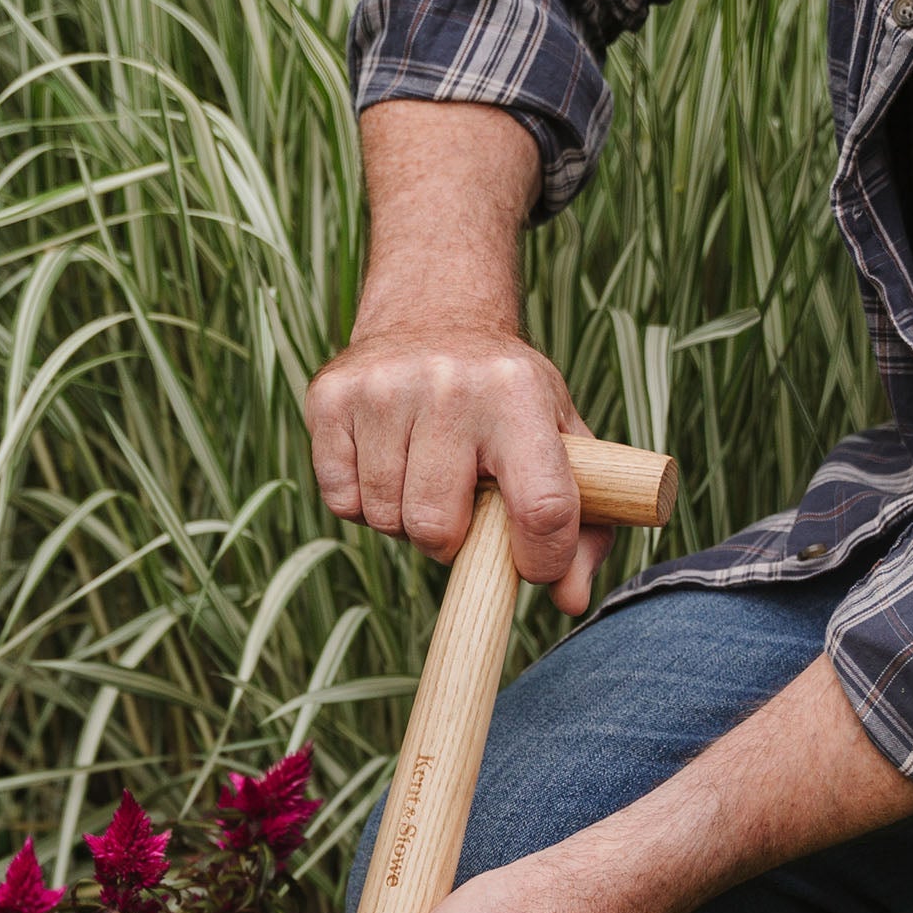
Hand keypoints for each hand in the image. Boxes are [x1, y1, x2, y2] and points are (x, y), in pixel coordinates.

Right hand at [307, 98, 611, 613]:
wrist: (434, 313)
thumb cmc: (506, 397)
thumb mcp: (560, 440)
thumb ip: (582, 523)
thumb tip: (571, 599)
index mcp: (518, 393)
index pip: (542, 507)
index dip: (541, 560)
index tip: (532, 566)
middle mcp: (450, 385)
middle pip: (437, 530)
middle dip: (449, 540)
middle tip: (460, 505)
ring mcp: (382, 389)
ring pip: (386, 520)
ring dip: (404, 520)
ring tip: (422, 475)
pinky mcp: (330, 399)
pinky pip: (341, 503)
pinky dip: (362, 502)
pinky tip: (385, 461)